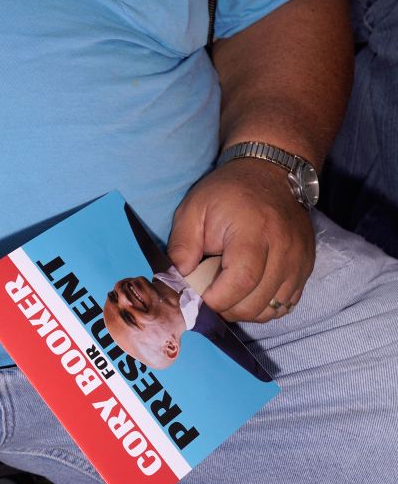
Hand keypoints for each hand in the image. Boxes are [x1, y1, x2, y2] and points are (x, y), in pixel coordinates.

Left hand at [167, 158, 314, 322]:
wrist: (270, 173)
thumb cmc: (227, 192)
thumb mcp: (193, 210)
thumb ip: (181, 246)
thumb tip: (177, 282)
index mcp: (253, 232)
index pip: (240, 282)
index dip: (216, 300)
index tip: (197, 300)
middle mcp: (284, 249)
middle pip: (256, 302)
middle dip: (227, 309)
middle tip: (208, 298)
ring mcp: (300, 260)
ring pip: (272, 309)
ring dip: (245, 311)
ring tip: (227, 294)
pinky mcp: (306, 266)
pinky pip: (286, 303)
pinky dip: (264, 307)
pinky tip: (247, 293)